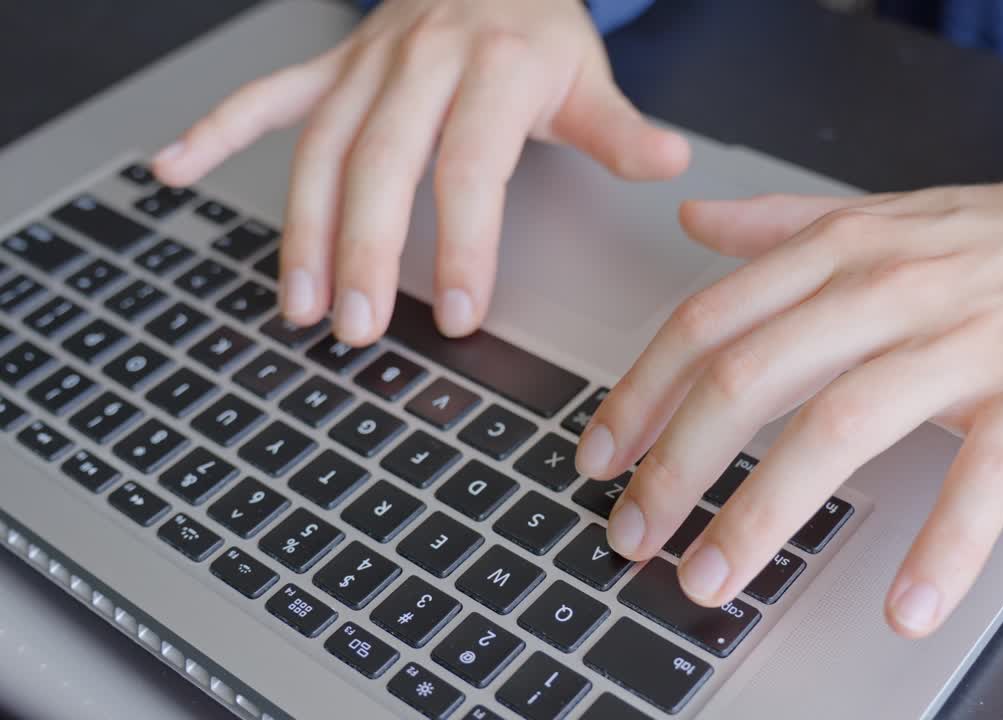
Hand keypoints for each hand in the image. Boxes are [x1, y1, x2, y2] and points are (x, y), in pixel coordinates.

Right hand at [152, 0, 688, 342]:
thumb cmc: (537, 31)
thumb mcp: (588, 75)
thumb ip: (620, 130)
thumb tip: (670, 164)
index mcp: (493, 70)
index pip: (470, 167)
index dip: (463, 242)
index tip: (458, 313)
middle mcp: (420, 61)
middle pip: (381, 163)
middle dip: (363, 250)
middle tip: (355, 329)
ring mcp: (365, 63)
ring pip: (320, 144)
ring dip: (300, 224)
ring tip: (295, 300)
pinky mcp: (330, 65)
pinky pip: (267, 94)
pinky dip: (218, 130)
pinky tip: (175, 169)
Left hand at [575, 173, 1002, 637]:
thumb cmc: (1002, 240)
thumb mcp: (882, 217)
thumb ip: (783, 225)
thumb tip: (696, 221)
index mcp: (840, 251)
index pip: (710, 322)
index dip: (642, 394)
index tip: (600, 456)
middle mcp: (888, 290)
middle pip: (751, 378)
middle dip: (676, 465)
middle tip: (634, 535)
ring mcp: (963, 342)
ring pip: (840, 426)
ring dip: (764, 512)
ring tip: (714, 577)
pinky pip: (980, 479)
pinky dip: (941, 546)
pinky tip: (903, 605)